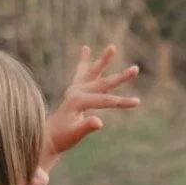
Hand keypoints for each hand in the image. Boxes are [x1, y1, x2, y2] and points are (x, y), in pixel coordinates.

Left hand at [44, 44, 141, 163]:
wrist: (48, 137)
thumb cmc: (63, 138)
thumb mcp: (75, 134)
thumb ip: (86, 127)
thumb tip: (100, 122)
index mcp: (78, 101)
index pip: (105, 100)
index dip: (122, 102)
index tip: (138, 102)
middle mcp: (77, 91)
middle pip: (104, 83)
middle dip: (121, 77)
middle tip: (136, 69)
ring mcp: (75, 89)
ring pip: (93, 72)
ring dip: (104, 60)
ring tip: (112, 47)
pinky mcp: (74, 90)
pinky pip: (81, 72)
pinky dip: (84, 61)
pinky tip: (85, 48)